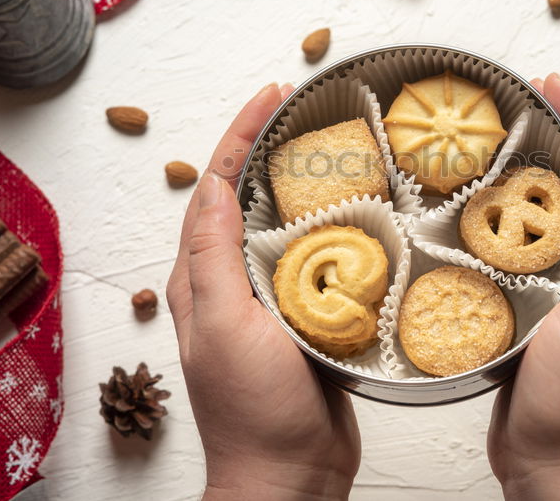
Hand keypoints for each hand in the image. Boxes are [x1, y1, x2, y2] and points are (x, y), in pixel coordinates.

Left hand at [166, 84, 359, 500]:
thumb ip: (213, 258)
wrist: (291, 475)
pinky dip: (333, 230)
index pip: (215, 189)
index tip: (271, 96)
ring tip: (333, 150)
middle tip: (304, 112)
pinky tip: (358, 216)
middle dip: (269, 149)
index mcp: (201, 280)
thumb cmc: (254, 410)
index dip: (239, 137)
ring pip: (283, 226)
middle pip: (247, 198)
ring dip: (302, 184)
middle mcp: (230, 284)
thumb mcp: (223, 327)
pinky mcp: (307, 318)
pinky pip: (317, 261)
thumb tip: (210, 185)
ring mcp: (269, 301)